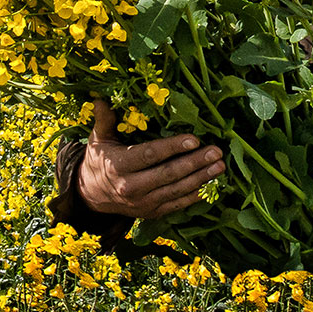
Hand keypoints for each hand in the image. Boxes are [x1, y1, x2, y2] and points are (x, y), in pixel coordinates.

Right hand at [77, 99, 224, 217]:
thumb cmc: (99, 160)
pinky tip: (211, 186)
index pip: (150, 155)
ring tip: (220, 166)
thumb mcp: (98, 139)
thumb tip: (101, 98)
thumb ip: (104, 119)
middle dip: (195, 163)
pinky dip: (195, 196)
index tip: (194, 139)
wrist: (92, 195)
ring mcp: (143, 203)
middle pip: (168, 174)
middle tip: (216, 151)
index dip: (173, 147)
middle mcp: (131, 187)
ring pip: (177, 190)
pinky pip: (177, 205)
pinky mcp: (152, 212)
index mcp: (118, 166)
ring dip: (201, 179)